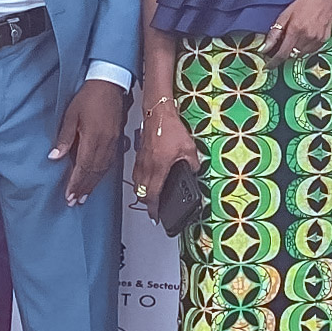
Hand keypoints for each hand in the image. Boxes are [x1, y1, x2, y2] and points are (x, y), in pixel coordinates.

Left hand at [50, 79, 126, 205]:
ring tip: (84, 195)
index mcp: (93, 137)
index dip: (76, 183)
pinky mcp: (118, 138)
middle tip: (75, 201)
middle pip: (94, 172)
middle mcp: (106, 143)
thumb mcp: (70, 115)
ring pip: (104, 168)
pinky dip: (102, 173)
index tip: (69, 196)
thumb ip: (64, 137)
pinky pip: (110, 161)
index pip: (83, 167)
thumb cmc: (89, 97)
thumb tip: (55, 157)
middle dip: (84, 187)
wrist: (110, 84)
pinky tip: (97, 178)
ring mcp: (114, 141)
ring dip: (93, 183)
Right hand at [130, 98, 199, 222]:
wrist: (157, 114)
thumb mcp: (189, 147)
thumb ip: (193, 162)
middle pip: (142, 193)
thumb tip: (194, 170)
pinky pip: (137, 174)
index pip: (153, 195)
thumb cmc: (170, 129)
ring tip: (149, 199)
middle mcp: (146, 167)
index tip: (155, 216)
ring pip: (137, 184)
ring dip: (142, 194)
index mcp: (158, 168)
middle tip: (153, 210)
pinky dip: (140, 182)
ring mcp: (141, 162)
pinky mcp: (139, 155)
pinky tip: (146, 181)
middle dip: (147, 204)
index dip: (153, 208)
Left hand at [262, 0, 331, 65]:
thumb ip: (275, 33)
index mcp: (295, 30)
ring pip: (301, 54)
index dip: (274, 62)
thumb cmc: (306, 2)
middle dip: (285, 53)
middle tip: (283, 43)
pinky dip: (305, 47)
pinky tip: (305, 36)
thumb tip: (265, 47)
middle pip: (291, 55)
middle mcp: (306, 38)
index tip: (268, 66)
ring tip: (296, 36)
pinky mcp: (324, 41)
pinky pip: (311, 50)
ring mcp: (317, 40)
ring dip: (295, 50)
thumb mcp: (286, 14)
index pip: (282, 54)